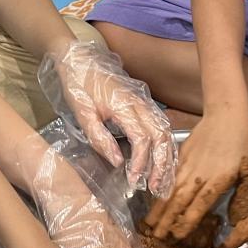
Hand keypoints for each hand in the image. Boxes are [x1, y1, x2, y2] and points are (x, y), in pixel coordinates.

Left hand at [41, 42, 177, 195]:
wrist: (80, 59)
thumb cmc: (79, 85)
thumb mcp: (83, 114)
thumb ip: (100, 138)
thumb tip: (118, 161)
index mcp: (125, 106)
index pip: (142, 139)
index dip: (141, 162)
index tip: (134, 179)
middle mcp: (141, 103)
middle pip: (162, 137)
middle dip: (162, 164)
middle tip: (156, 187)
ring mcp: (145, 102)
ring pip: (166, 131)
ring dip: (167, 156)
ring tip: (163, 179)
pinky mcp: (144, 103)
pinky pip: (162, 125)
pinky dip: (165, 145)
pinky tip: (163, 160)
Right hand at [146, 111, 247, 239]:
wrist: (226, 114)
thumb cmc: (242, 142)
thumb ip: (239, 192)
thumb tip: (234, 215)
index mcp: (219, 179)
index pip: (200, 205)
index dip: (188, 221)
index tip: (178, 236)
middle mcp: (200, 174)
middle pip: (181, 200)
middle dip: (168, 220)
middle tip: (157, 236)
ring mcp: (189, 164)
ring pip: (172, 189)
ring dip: (160, 207)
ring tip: (149, 222)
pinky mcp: (182, 155)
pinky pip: (170, 176)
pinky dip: (161, 190)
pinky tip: (154, 199)